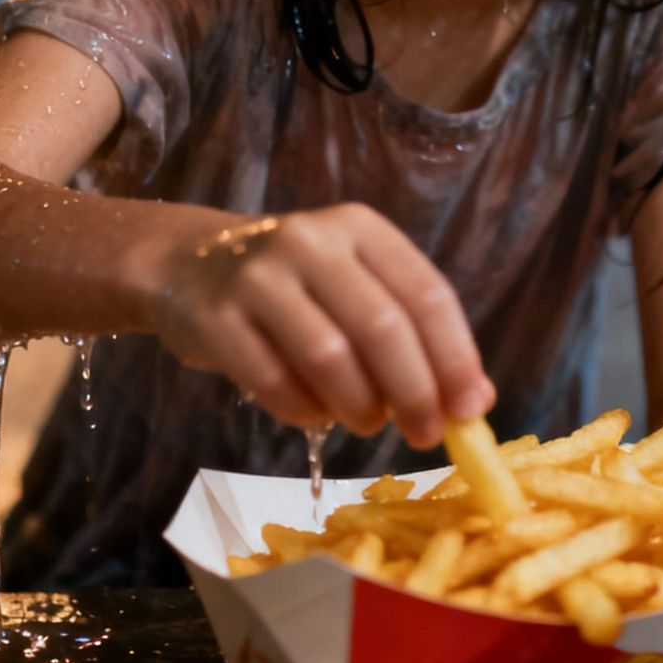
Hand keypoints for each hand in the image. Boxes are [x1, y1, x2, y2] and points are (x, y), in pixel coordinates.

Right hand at [156, 204, 495, 447]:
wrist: (189, 264)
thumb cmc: (295, 285)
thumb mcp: (355, 284)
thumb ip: (412, 333)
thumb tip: (473, 403)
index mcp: (361, 228)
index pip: (426, 294)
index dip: (456, 358)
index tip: (472, 410)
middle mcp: (312, 241)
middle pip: (382, 328)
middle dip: (414, 392)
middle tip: (425, 434)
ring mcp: (259, 277)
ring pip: (330, 357)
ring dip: (360, 406)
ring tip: (367, 422)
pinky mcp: (216, 318)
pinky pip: (274, 382)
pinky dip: (305, 412)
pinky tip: (315, 414)